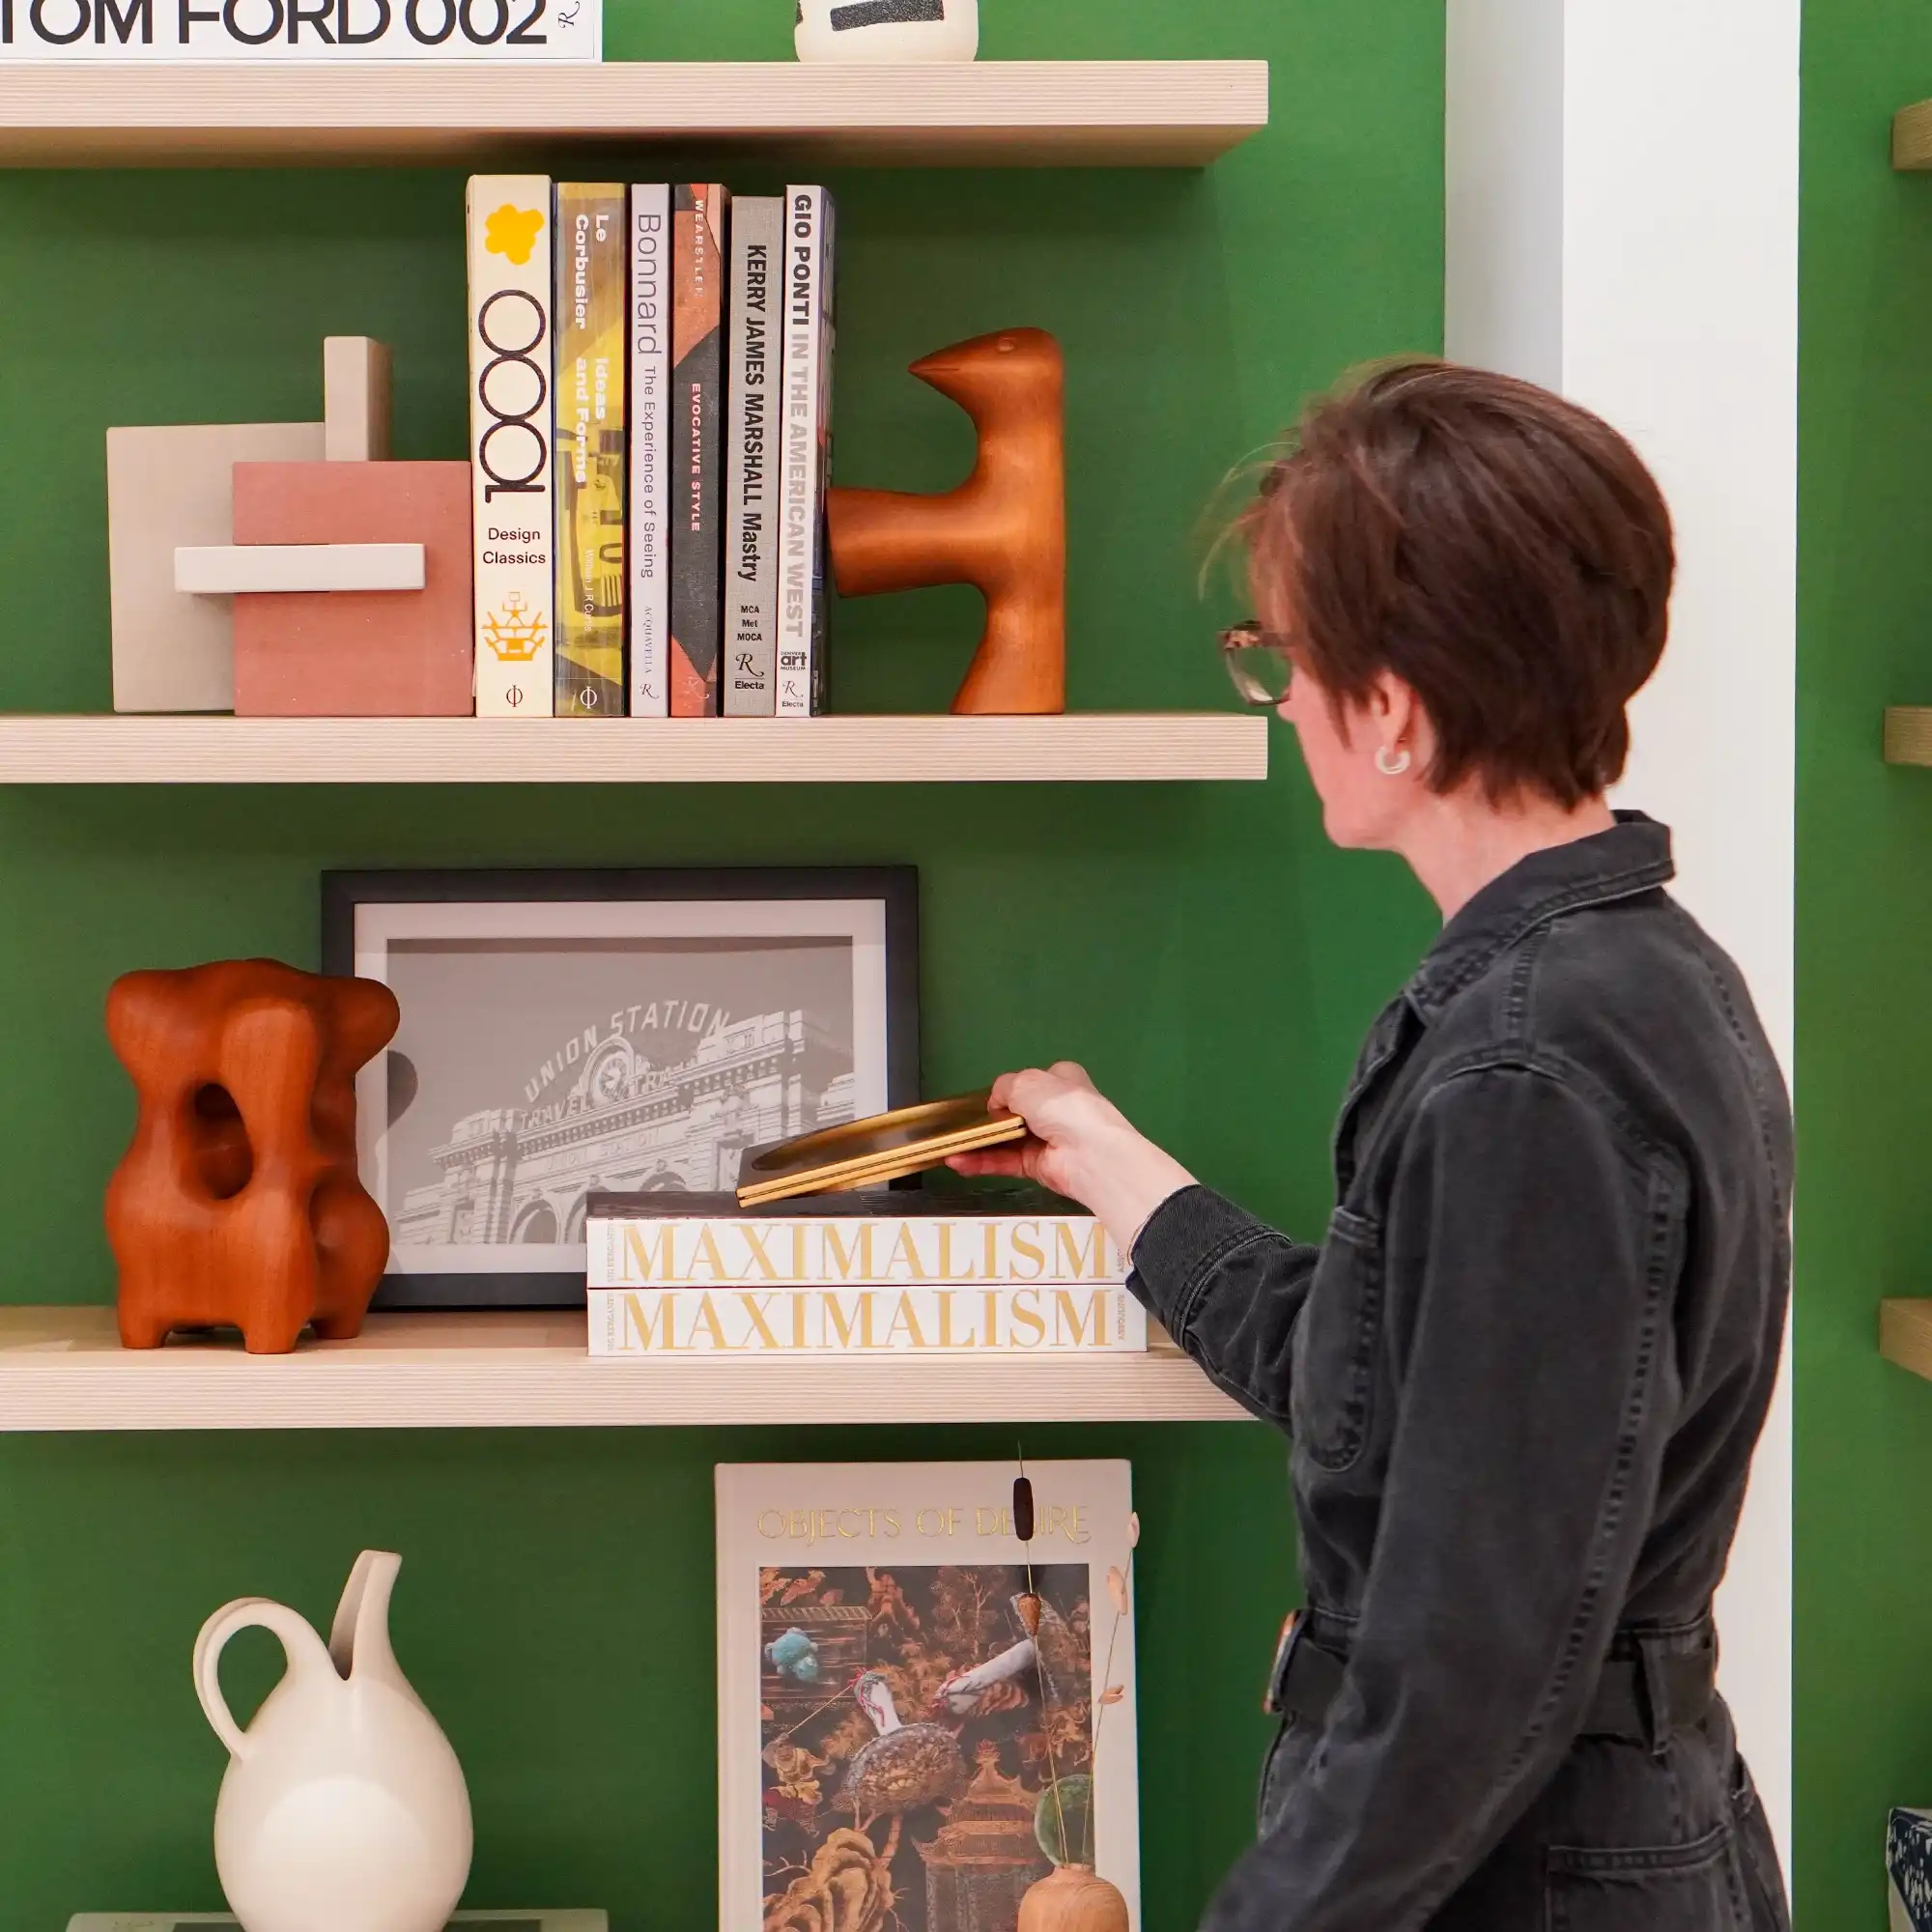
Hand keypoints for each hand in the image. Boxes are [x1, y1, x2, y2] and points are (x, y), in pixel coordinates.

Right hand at [950, 1062, 1195, 1258]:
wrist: (1089, 1153)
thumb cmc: (1062, 1105)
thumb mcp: (1027, 1082)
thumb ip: (1004, 1087)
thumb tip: (995, 1103)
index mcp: (1062, 1080)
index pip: (1033, 1081)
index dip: (1011, 1088)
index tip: (990, 1097)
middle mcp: (1056, 1110)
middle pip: (1015, 1112)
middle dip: (991, 1117)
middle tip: (963, 1122)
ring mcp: (1046, 1140)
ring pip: (1005, 1139)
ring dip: (977, 1142)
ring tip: (949, 1145)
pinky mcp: (1037, 1167)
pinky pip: (1004, 1162)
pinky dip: (981, 1162)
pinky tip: (956, 1161)